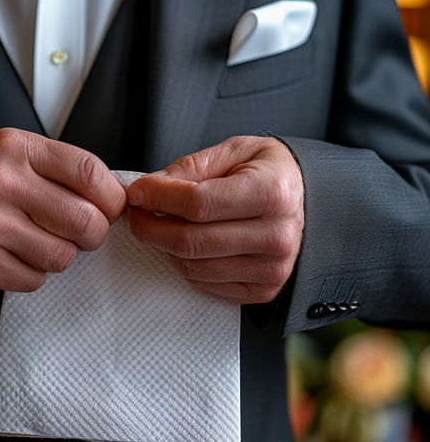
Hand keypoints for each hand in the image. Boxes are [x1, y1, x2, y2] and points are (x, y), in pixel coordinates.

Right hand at [0, 128, 125, 291]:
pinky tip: (20, 254)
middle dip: (95, 232)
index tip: (112, 205)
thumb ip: (55, 166)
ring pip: (64, 256)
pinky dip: (35, 272)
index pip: (89, 172)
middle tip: (85, 230)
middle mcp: (4, 185)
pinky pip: (34, 279)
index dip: (112, 195)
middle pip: (86, 221)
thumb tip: (106, 192)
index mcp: (17, 149)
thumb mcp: (6, 148)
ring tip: (44, 240)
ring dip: (63, 253)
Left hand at [125, 136, 303, 303]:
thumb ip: (190, 167)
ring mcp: (272, 270)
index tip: (137, 191)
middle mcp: (277, 236)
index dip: (157, 197)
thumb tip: (146, 190)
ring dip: (163, 246)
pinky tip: (184, 243)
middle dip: (149, 227)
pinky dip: (183, 263)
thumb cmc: (268, 172)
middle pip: (191, 241)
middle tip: (137, 212)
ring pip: (192, 267)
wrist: (304, 201)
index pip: (198, 203)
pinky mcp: (262, 290)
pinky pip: (204, 283)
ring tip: (160, 224)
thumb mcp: (234, 151)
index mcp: (271, 193)